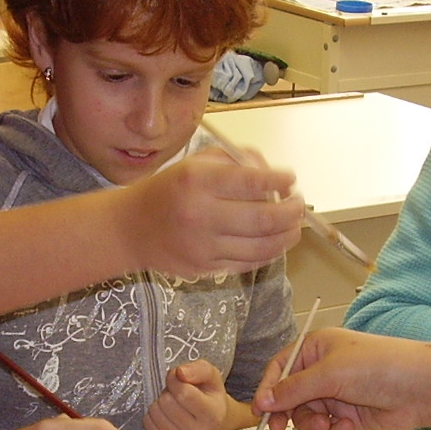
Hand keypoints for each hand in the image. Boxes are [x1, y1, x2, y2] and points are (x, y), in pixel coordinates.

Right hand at [123, 151, 302, 277]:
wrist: (131, 229)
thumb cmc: (168, 190)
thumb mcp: (196, 162)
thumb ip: (237, 161)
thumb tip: (275, 175)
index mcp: (198, 181)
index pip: (253, 181)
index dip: (280, 180)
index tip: (290, 178)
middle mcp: (201, 214)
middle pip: (264, 218)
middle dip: (292, 211)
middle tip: (299, 205)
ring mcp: (204, 246)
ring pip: (262, 246)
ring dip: (287, 235)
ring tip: (294, 224)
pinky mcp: (206, 268)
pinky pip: (249, 262)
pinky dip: (269, 252)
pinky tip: (275, 240)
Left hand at [145, 360, 230, 429]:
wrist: (210, 421)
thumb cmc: (208, 395)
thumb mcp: (210, 375)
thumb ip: (197, 369)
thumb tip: (179, 373)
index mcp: (213, 415)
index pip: (183, 393)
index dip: (175, 380)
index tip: (179, 378)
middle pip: (167, 403)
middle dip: (168, 392)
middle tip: (177, 395)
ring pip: (155, 412)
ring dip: (160, 403)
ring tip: (173, 405)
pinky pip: (147, 424)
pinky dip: (153, 415)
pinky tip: (166, 415)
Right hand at [253, 329, 430, 429]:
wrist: (420, 389)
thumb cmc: (377, 367)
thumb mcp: (329, 374)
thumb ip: (293, 389)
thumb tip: (263, 401)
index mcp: (317, 348)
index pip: (281, 368)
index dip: (269, 389)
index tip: (261, 411)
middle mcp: (325, 370)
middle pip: (291, 396)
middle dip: (290, 413)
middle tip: (280, 429)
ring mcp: (339, 394)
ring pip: (309, 416)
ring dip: (314, 424)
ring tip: (327, 424)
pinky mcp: (352, 416)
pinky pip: (330, 429)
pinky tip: (348, 429)